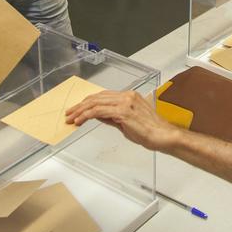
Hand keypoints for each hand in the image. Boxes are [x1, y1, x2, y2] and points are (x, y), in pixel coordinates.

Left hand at [65, 90, 179, 150]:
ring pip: (95, 103)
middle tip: (69, 114)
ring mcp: (125, 102)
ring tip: (71, 118)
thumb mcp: (127, 122)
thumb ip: (112, 117)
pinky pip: (99, 111)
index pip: (103, 96)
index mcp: (129, 96)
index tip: (77, 110)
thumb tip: (97, 115)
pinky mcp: (123, 111)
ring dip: (80, 111)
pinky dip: (87, 115)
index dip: (87, 102)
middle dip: (80, 106)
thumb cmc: (149, 131)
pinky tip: (80, 121)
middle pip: (97, 97)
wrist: (162, 136)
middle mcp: (126, 96)